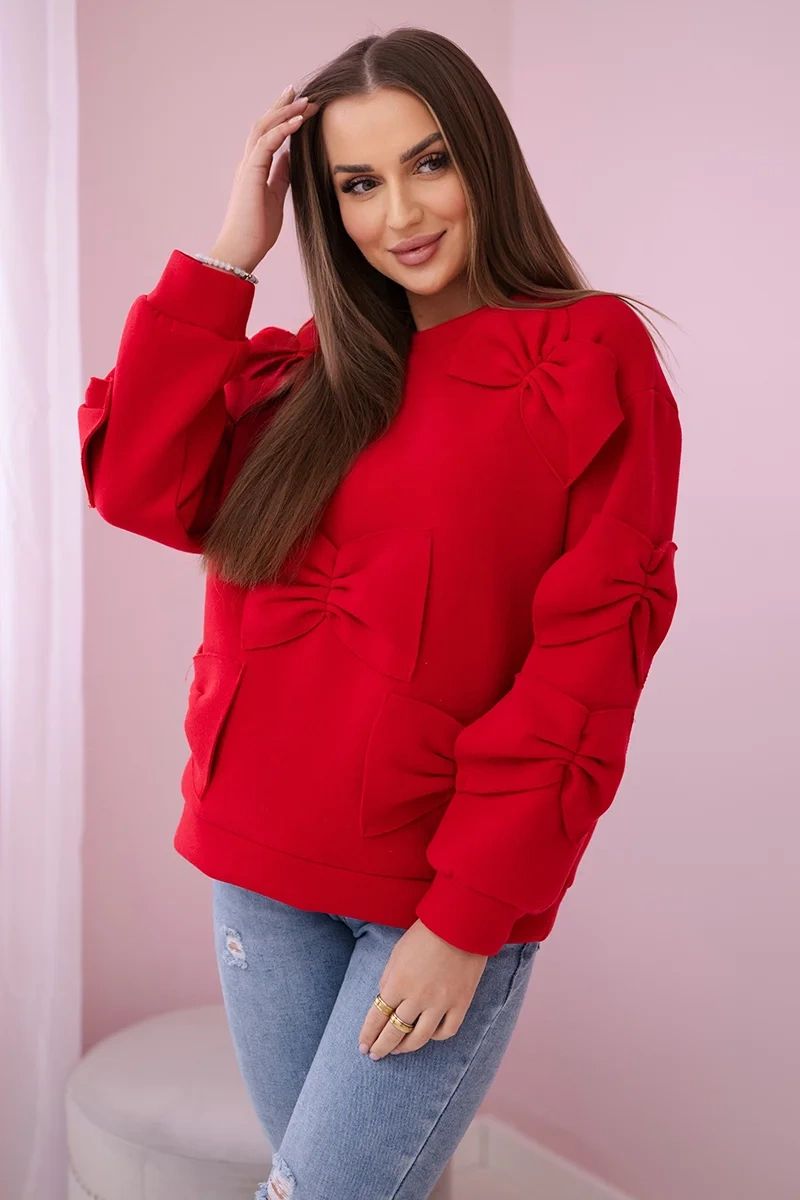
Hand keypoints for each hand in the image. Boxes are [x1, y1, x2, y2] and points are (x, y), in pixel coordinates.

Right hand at [210, 83, 320, 274]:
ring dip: (285, 113)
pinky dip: (283, 130)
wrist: (242, 250)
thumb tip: (290, 158)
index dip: (283, 119)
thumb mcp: (276, 197)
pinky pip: (267, 143)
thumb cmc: (257, 231)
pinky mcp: (250, 174)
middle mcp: (248, 163)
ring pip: (264, 128)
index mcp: (254, 169)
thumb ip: (280, 176)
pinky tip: (298, 122)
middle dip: (282, 106)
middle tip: (300, 92)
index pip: (268, 135)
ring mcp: (247, 167)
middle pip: (264, 124)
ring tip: (305, 101)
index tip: (300, 107)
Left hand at [357, 919, 487, 1059]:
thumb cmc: (425, 934)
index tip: (363, 1046)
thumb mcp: (397, 953)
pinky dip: (435, 1037)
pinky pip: (446, 1031)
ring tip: (398, 1051)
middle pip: (394, 1032)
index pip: (376, 1018)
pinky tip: (427, 1035)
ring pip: (419, 1038)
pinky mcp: (461, 1004)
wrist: (461, 924)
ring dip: (405, 1048)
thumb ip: (389, 979)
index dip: (368, 1035)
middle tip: (375, 1055)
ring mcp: (440, 1003)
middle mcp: (417, 997)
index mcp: (397, 982)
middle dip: (381, 1047)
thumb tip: (384, 1000)